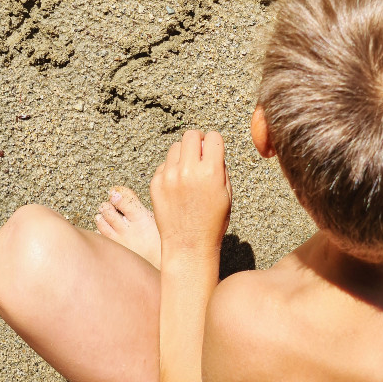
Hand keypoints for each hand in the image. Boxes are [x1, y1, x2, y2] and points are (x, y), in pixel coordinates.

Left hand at [150, 130, 231, 258]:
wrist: (188, 246)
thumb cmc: (212, 222)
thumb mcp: (226, 194)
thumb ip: (220, 167)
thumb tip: (210, 148)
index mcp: (210, 172)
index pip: (213, 137)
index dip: (214, 142)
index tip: (213, 149)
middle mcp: (188, 170)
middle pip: (191, 135)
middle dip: (197, 141)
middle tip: (199, 153)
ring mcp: (169, 176)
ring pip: (175, 147)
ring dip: (183, 154)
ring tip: (187, 171)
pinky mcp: (155, 183)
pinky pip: (164, 164)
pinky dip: (171, 169)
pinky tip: (177, 186)